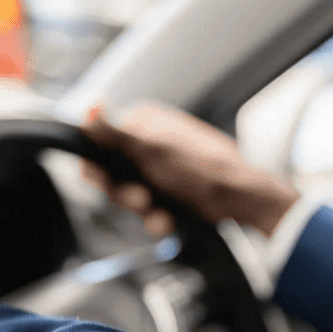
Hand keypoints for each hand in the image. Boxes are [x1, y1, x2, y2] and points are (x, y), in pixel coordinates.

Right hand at [82, 102, 297, 236]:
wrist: (244, 198)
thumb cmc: (202, 169)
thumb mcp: (151, 149)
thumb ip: (115, 133)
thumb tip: (88, 110)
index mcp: (144, 122)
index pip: (100, 143)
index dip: (99, 167)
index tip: (104, 182)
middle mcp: (151, 141)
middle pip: (115, 173)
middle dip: (125, 193)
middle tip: (141, 200)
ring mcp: (164, 167)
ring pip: (134, 194)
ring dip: (143, 209)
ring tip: (160, 214)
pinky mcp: (175, 189)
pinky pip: (154, 205)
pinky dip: (158, 216)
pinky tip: (168, 221)